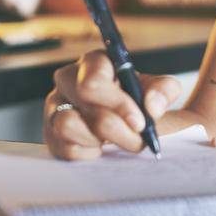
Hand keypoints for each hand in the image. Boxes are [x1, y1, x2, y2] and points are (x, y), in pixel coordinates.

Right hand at [44, 49, 187, 158]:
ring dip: (100, 140)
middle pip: (83, 99)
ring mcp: (55, 106)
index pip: (95, 78)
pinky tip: (101, 148)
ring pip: (67, 124)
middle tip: (137, 139)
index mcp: (95, 62)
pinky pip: (65, 148)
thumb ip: (165, 90)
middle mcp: (69, 79)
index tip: (140, 122)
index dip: (118, 103)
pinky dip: (89, 153)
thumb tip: (152, 106)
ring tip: (118, 141)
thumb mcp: (160, 92)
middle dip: (116, 126)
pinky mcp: (50, 134)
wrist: (133, 128)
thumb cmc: (142, 105)